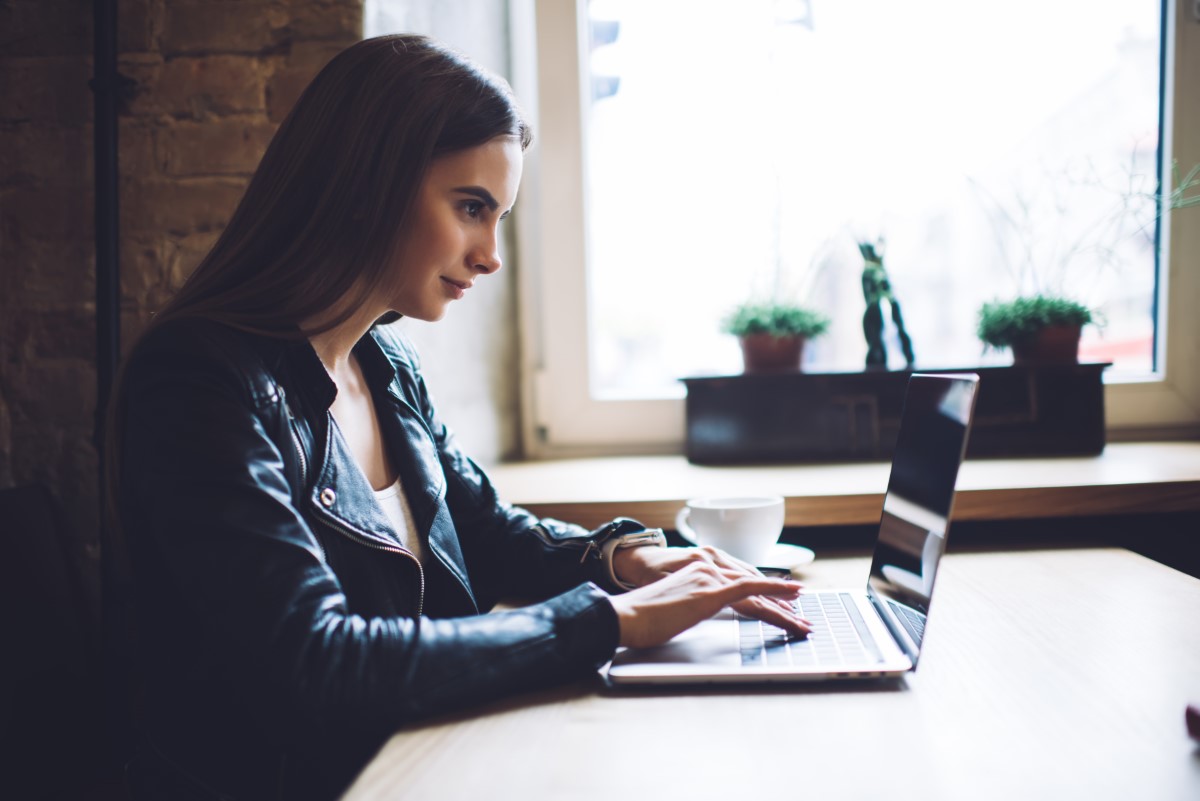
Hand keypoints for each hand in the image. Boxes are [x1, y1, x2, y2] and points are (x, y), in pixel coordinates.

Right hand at [607, 557, 809, 648]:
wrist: (626, 615)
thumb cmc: (642, 616)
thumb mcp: (675, 605)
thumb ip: (692, 604)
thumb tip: (698, 614)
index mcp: (698, 569)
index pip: (739, 582)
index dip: (763, 594)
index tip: (782, 606)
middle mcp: (707, 566)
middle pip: (752, 586)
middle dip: (778, 604)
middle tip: (800, 617)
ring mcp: (709, 576)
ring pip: (756, 590)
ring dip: (783, 608)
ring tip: (803, 622)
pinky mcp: (711, 590)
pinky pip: (751, 589)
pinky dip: (775, 592)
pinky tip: (792, 597)